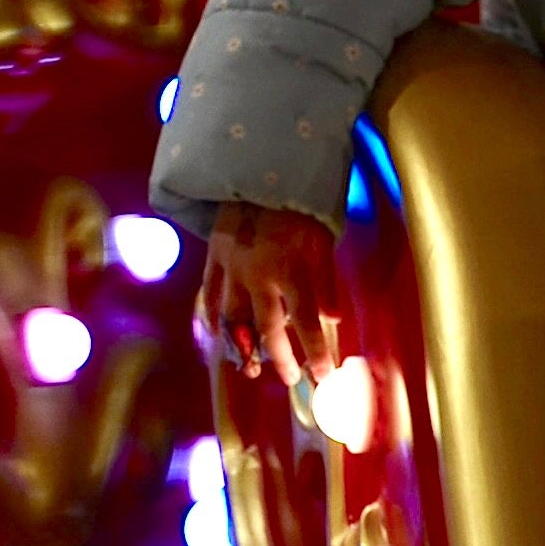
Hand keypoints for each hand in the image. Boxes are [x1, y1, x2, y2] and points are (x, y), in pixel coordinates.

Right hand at [203, 205, 345, 385]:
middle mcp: (258, 275)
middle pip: (268, 329)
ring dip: (244, 347)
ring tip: (252, 368)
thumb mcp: (322, 238)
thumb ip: (326, 281)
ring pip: (234, 318)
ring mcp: (231, 267)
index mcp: (289, 269)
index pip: (306, 323)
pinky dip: (214, 317)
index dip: (316, 353)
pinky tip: (219, 334)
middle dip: (281, 358)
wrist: (259, 166)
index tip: (324, 376)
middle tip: (291, 379)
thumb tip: (334, 320)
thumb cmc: (299, 203)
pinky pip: (209, 293)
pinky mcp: (214, 255)